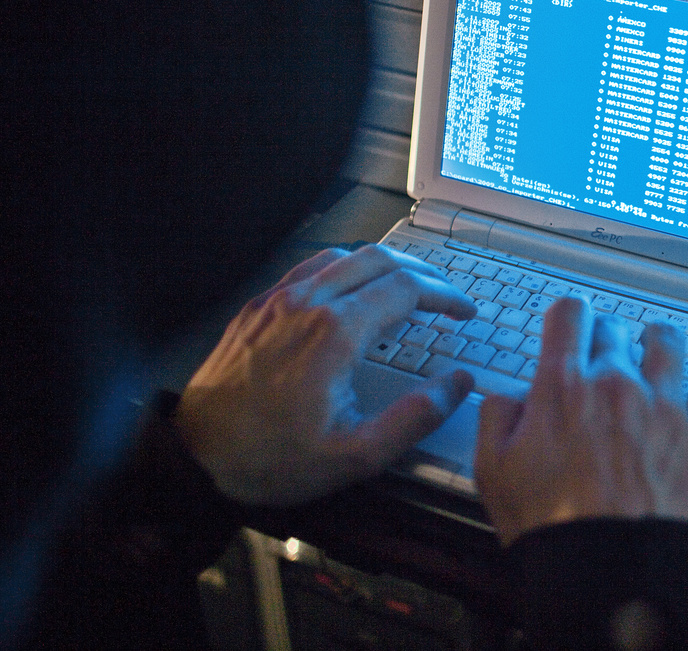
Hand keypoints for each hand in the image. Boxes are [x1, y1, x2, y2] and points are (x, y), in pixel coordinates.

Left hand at [175, 244, 477, 505]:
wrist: (194, 459)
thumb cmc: (270, 460)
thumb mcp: (355, 456)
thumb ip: (415, 418)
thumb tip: (457, 384)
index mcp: (335, 334)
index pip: (406, 289)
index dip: (445, 295)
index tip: (464, 311)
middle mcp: (307, 304)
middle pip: (379, 261)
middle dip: (422, 273)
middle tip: (446, 296)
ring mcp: (277, 301)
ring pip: (343, 257)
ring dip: (383, 266)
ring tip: (406, 289)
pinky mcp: (256, 308)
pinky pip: (309, 269)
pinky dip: (344, 270)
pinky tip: (350, 293)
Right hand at [474, 296, 687, 545]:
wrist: (615, 573)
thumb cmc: (556, 531)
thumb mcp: (493, 474)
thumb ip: (495, 420)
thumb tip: (504, 397)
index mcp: (564, 388)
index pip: (568, 316)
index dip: (568, 315)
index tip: (569, 322)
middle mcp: (616, 384)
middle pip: (615, 330)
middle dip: (607, 336)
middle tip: (606, 348)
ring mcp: (664, 404)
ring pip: (666, 343)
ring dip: (657, 337)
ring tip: (656, 339)